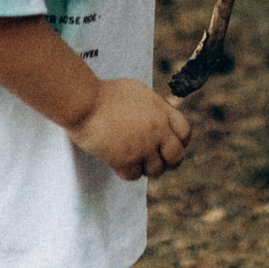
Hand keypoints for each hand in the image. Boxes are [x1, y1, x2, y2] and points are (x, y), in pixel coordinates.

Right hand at [67, 75, 193, 181]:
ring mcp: (143, 146)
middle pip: (176, 156)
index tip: (170, 146)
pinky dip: (128, 172)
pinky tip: (119, 164)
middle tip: (158, 163)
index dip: (180, 142)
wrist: (83, 102)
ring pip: (156, 170)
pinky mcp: (126, 159)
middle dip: (169, 162)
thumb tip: (162, 119)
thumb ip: (153, 107)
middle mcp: (157, 129)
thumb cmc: (104, 94)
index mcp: (161, 110)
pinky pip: (135, 175)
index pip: (185, 132)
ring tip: (134, 161)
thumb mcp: (137, 92)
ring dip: (146, 168)